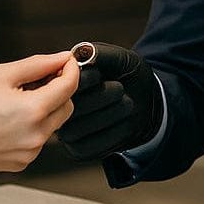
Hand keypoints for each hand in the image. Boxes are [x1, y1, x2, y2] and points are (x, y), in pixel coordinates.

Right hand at [0, 52, 78, 172]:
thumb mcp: (1, 75)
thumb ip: (37, 65)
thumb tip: (61, 58)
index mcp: (34, 110)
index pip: (70, 86)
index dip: (70, 70)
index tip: (66, 62)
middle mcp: (38, 134)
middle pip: (67, 106)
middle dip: (58, 91)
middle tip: (36, 81)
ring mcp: (33, 150)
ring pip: (54, 123)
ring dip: (44, 109)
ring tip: (16, 102)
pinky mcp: (25, 160)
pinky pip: (39, 138)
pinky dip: (33, 127)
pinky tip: (10, 121)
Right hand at [57, 42, 162, 159]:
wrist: (147, 102)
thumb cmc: (129, 76)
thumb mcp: (120, 58)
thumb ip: (100, 53)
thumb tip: (83, 53)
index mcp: (59, 81)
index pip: (60, 85)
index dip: (80, 81)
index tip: (99, 75)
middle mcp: (57, 108)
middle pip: (69, 107)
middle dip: (100, 96)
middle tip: (120, 88)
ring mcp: (66, 132)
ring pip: (78, 128)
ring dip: (109, 114)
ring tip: (126, 103)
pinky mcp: (79, 150)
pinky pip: (88, 146)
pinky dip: (112, 133)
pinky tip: (125, 121)